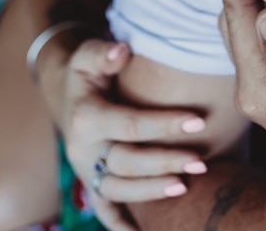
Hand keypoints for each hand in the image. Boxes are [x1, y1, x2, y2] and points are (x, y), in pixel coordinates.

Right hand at [57, 39, 207, 230]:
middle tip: (201, 162)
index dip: (164, 125)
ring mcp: (85, 169)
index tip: (199, 121)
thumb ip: (104, 53)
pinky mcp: (89, 181)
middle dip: (165, 162)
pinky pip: (103, 208)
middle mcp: (82, 149)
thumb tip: (123, 51)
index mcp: (85, 117)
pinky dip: (120, 224)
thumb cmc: (85, 69)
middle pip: (126, 161)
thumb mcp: (88, 54)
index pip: (130, 124)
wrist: (63, 89)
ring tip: (186, 187)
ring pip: (117, 188)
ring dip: (152, 191)